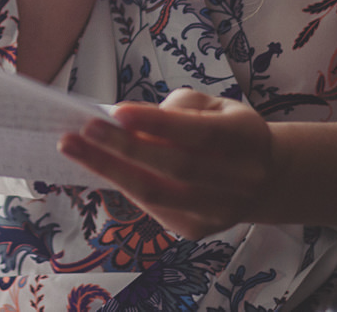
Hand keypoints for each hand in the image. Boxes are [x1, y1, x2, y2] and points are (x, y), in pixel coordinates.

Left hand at [58, 88, 275, 238]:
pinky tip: (99, 166)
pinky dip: (123, 185)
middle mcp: (239, 179)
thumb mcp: (215, 105)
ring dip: (110, 170)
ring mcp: (220, 211)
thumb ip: (179, 109)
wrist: (264, 179)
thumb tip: (128, 121)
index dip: (158, 125)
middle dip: (123, 148)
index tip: (117, 112)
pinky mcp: (199, 230)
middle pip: (175, 168)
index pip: (200, 133)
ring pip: (158, 194)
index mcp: (246, 138)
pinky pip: (153, 208)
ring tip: (73, 148)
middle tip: (83, 130)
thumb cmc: (227, 132)